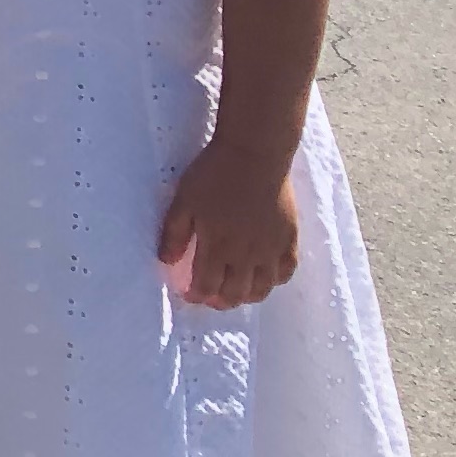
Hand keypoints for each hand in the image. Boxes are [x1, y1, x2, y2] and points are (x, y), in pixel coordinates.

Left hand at [159, 148, 300, 309]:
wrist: (255, 155)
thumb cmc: (214, 175)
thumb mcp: (184, 200)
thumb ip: (174, 233)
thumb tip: (166, 262)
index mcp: (217, 245)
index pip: (206, 285)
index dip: (196, 296)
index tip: (187, 295)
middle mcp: (246, 255)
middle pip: (235, 293)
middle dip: (219, 301)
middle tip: (210, 298)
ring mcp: (271, 249)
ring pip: (262, 289)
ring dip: (247, 296)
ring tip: (235, 292)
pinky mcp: (289, 239)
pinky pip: (286, 272)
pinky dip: (274, 281)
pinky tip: (265, 277)